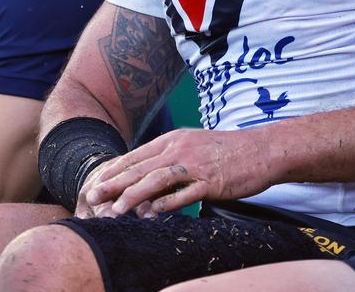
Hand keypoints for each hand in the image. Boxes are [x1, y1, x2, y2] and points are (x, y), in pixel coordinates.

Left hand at [78, 128, 272, 217]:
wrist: (261, 149)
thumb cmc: (226, 150)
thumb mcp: (193, 146)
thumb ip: (169, 158)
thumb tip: (145, 177)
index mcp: (173, 140)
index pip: (136, 156)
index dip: (113, 171)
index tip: (94, 184)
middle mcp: (180, 148)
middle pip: (140, 167)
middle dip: (113, 183)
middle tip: (92, 197)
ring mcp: (195, 164)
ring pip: (157, 179)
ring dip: (133, 195)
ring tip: (115, 211)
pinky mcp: (211, 181)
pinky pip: (184, 193)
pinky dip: (165, 204)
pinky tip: (151, 214)